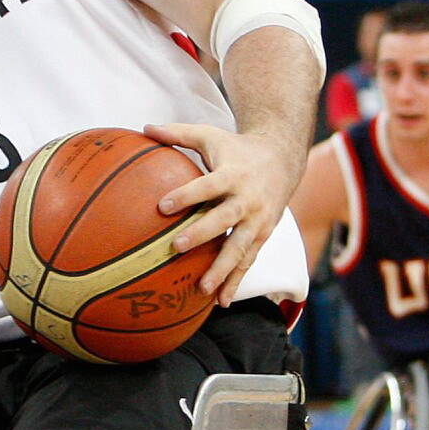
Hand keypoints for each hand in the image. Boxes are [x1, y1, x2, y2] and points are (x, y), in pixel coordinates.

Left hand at [147, 121, 303, 304]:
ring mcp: (258, 220)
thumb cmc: (236, 149)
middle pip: (225, 219)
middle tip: (177, 247)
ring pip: (240, 248)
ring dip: (222, 270)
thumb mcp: (210, 135)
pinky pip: (248, 261)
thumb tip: (144, 128)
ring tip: (201, 289)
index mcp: (233, 175)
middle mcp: (248, 199)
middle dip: (202, 234)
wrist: (284, 157)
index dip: (186, 195)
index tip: (162, 206)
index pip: (207, 186)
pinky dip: (236, 281)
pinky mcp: (263, 236)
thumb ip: (178, 134)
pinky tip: (221, 302)